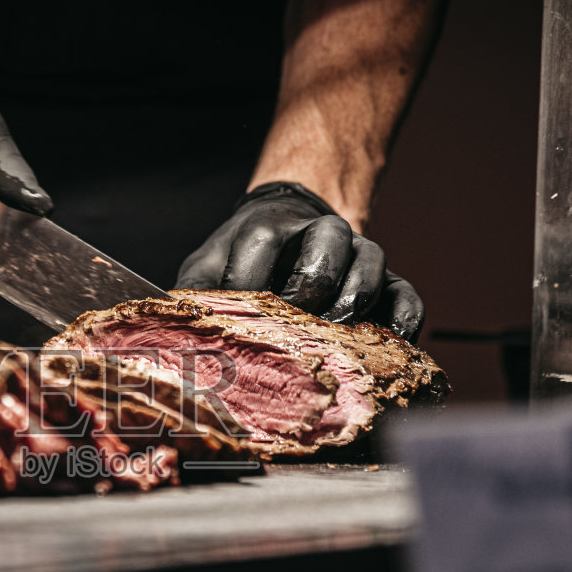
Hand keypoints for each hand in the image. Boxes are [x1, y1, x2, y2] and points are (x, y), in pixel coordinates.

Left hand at [175, 182, 422, 340]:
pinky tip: (388, 344)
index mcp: (268, 226)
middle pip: (328, 240)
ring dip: (354, 296)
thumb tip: (164, 326)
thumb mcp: (209, 265)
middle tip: (296, 317)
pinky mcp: (389, 283)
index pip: (264, 238)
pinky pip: (407, 296)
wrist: (294, 228)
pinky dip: (402, 321)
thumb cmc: (244, 260)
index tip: (239, 307)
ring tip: (335, 329)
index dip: (251, 274)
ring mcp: (359, 256)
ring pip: (371, 261)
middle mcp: (319, 234)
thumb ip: (193, 289)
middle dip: (311, 281)